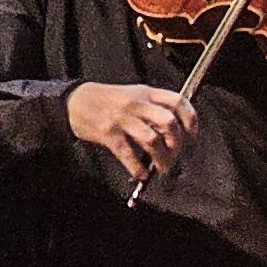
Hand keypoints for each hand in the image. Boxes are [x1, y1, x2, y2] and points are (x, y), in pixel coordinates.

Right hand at [66, 80, 196, 186]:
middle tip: (176, 155)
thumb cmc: (106, 100)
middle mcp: (137, 104)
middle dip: (177, 144)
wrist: (75, 100)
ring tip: (162, 168)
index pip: (177, 101)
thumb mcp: (133, 94)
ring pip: (152, 140)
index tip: (192, 134)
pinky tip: (141, 173)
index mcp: (146, 93)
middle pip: (168, 123)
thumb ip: (153, 108)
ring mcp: (123, 118)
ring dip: (161, 159)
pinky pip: (128, 153)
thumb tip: (174, 132)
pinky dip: (138, 168)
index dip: (190, 119)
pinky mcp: (109, 133)